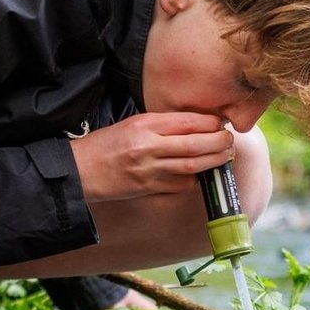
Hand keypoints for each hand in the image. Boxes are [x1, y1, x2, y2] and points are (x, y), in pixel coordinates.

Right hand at [70, 112, 233, 202]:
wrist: (79, 170)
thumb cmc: (105, 144)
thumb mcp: (131, 124)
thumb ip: (161, 124)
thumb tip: (195, 124)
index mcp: (144, 125)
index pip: (187, 121)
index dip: (210, 122)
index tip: (221, 122)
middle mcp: (148, 146)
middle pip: (195, 144)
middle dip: (219, 142)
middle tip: (230, 141)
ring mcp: (149, 170)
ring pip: (192, 165)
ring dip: (214, 161)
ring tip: (226, 156)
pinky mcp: (148, 188)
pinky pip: (180, 185)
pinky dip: (195, 179)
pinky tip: (201, 174)